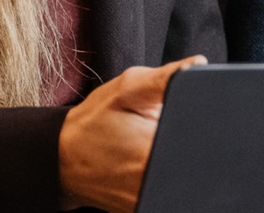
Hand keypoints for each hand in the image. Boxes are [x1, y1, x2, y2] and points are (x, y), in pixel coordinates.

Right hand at [57, 55, 206, 211]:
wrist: (62, 157)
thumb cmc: (93, 122)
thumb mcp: (126, 89)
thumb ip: (165, 78)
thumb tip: (199, 64)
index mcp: (153, 153)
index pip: (200, 142)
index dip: (198, 125)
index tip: (182, 116)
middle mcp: (153, 185)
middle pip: (194, 161)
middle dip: (186, 140)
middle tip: (160, 128)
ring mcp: (148, 201)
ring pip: (182, 178)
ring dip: (176, 158)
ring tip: (150, 143)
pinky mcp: (144, 207)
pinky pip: (168, 190)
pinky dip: (165, 173)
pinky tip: (148, 159)